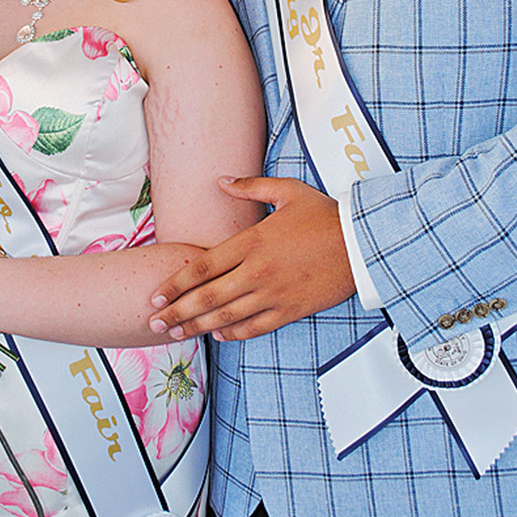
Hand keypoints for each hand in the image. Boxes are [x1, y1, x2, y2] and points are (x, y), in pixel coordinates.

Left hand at [148, 176, 354, 340]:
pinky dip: (233, 334)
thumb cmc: (326, 215)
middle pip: (207, 297)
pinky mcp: (291, 310)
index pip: (203, 267)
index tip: (156, 295)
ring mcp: (273, 294)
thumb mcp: (287, 191)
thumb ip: (250, 185)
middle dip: (177, 312)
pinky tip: (218, 336)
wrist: (362, 243)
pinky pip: (255, 327)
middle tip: (154, 322)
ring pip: (226, 317)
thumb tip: (222, 181)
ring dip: (197, 327)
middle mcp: (257, 271)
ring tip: (176, 334)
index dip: (176, 284)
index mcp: (252, 242)